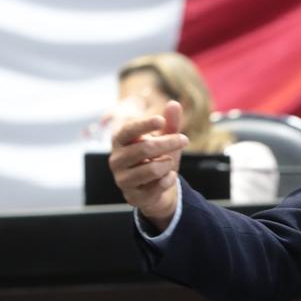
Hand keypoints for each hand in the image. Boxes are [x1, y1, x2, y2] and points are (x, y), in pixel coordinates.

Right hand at [108, 100, 188, 231]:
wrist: (156, 188)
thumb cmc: (158, 157)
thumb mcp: (166, 138)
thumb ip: (170, 123)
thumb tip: (174, 104)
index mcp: (121, 141)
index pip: (128, 130)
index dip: (144, 124)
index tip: (161, 120)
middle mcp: (117, 159)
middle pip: (144, 148)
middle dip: (168, 143)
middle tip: (184, 140)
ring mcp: (123, 179)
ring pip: (151, 169)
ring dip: (167, 164)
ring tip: (169, 162)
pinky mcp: (132, 196)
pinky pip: (156, 187)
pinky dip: (169, 179)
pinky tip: (170, 176)